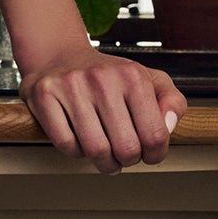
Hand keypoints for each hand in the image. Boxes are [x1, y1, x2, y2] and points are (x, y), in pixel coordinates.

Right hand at [20, 54, 185, 174]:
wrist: (60, 55)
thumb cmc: (108, 76)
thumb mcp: (149, 79)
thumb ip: (172, 101)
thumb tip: (168, 126)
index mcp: (133, 76)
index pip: (155, 134)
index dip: (156, 154)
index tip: (150, 154)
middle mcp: (103, 79)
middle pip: (126, 148)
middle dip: (129, 161)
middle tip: (125, 156)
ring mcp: (72, 87)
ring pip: (96, 151)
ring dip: (105, 163)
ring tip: (107, 156)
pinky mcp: (45, 96)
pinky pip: (66, 145)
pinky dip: (77, 152)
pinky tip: (82, 142)